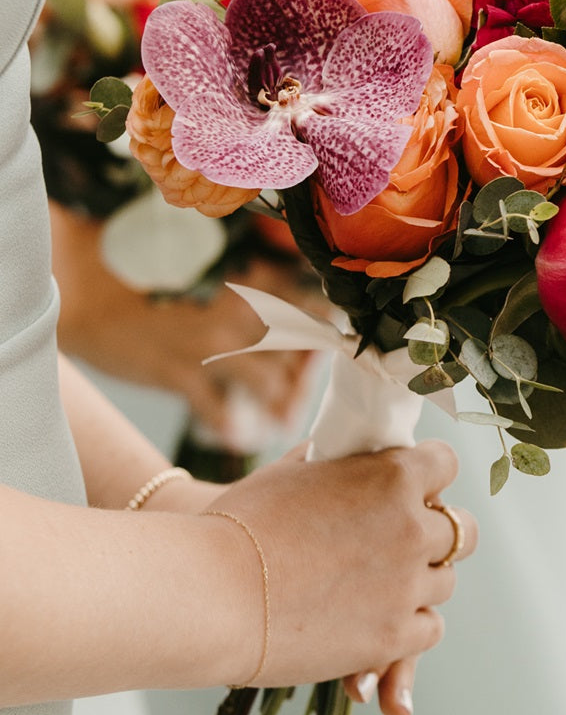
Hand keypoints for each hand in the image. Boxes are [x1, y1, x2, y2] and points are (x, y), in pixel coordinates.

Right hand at [52, 202, 316, 431]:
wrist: (90, 295)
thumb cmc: (149, 286)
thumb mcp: (205, 277)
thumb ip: (245, 294)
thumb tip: (280, 322)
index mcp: (246, 283)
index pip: (305, 305)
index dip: (323, 331)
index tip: (327, 349)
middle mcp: (236, 312)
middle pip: (297, 350)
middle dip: (306, 377)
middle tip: (302, 394)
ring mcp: (209, 345)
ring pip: (270, 384)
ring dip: (281, 407)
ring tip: (282, 424)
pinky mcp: (179, 373)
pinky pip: (218, 411)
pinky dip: (231, 428)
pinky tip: (237, 437)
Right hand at [205, 440, 476, 688]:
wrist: (212, 593)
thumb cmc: (240, 524)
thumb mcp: (291, 472)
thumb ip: (333, 463)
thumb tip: (339, 454)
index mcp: (391, 475)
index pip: (445, 464)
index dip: (428, 475)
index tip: (412, 488)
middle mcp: (412, 527)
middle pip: (461, 529)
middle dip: (439, 532)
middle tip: (405, 541)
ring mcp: (407, 584)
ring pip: (446, 582)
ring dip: (421, 581)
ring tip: (381, 584)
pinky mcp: (392, 637)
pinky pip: (429, 629)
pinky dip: (409, 626)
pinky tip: (379, 620)